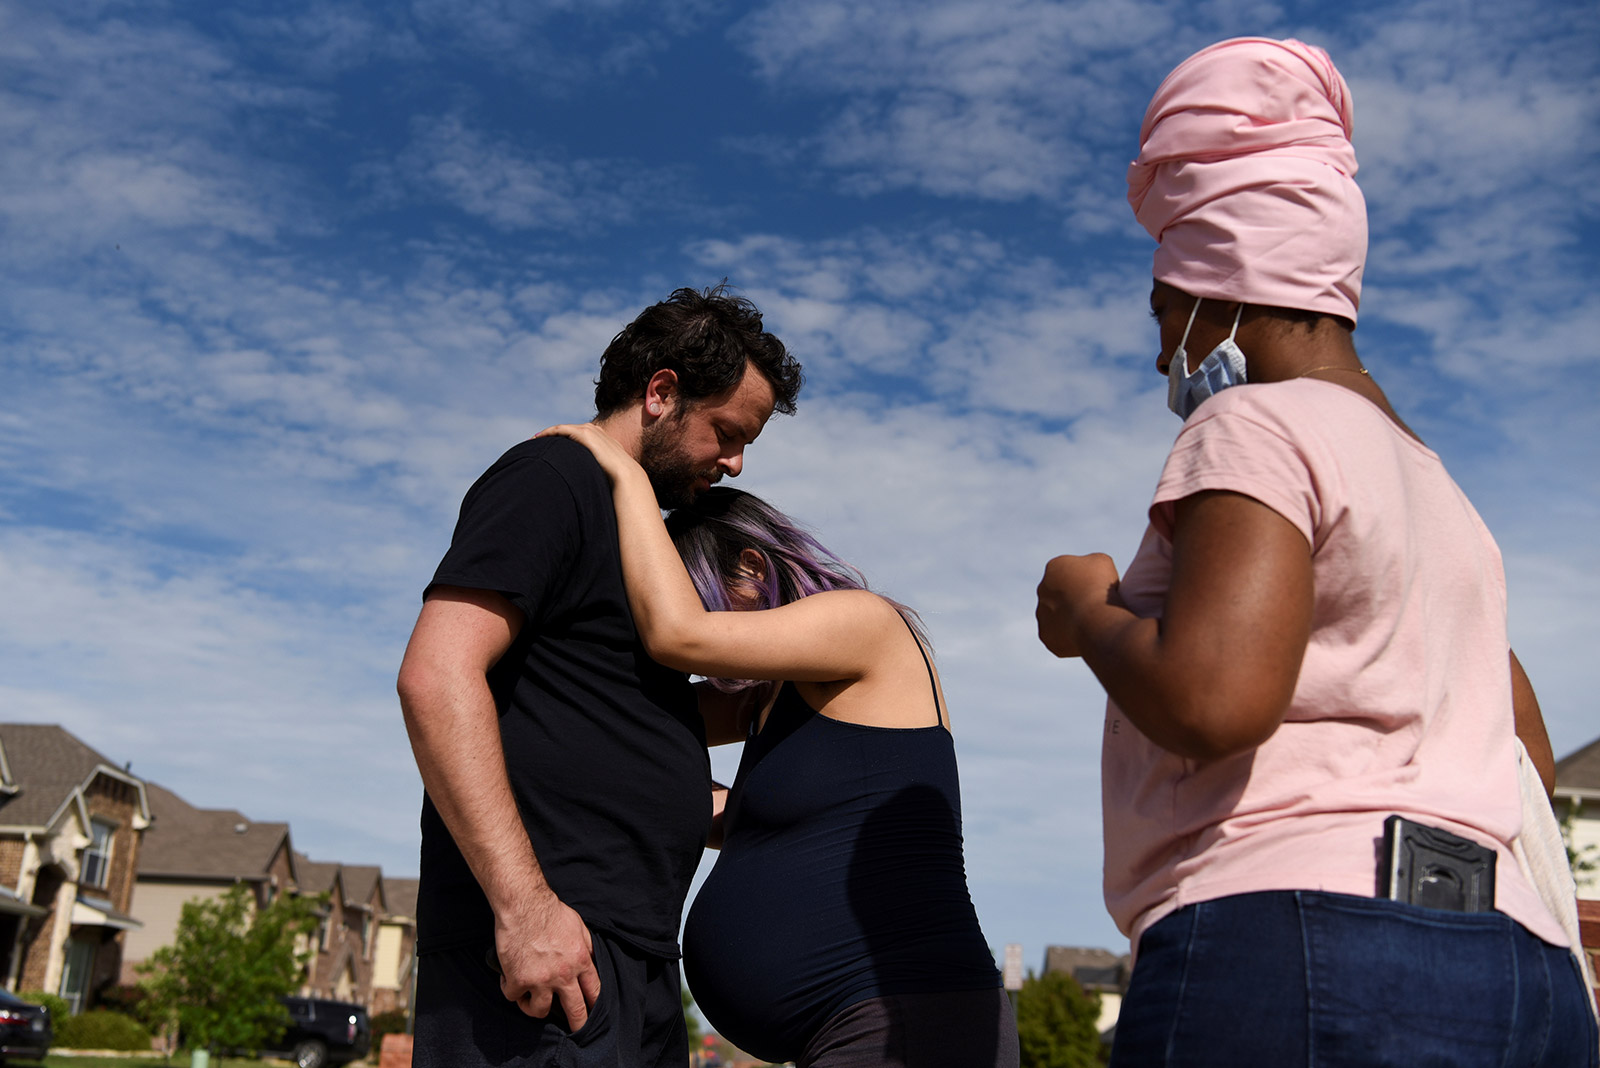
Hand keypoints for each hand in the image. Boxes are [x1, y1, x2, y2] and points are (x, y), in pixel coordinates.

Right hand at [493, 894, 599, 1027]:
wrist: (525, 904)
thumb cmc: (551, 911)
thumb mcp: (579, 926)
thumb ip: (586, 946)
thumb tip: (592, 960)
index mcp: (581, 961)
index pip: (594, 992)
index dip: (595, 1006)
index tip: (592, 1014)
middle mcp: (563, 975)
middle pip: (575, 1011)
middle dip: (577, 1024)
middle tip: (574, 1031)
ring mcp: (540, 980)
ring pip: (540, 1011)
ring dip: (534, 1007)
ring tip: (529, 999)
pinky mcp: (518, 979)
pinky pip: (513, 996)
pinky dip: (510, 990)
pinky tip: (509, 980)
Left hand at [535, 423, 642, 484]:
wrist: (626, 475)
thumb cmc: (617, 480)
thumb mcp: (606, 471)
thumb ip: (597, 471)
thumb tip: (589, 483)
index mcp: (602, 439)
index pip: (578, 434)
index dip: (564, 438)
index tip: (552, 446)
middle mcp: (596, 431)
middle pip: (569, 430)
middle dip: (554, 434)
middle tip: (537, 441)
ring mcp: (591, 431)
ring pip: (563, 428)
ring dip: (549, 432)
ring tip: (535, 438)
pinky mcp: (585, 434)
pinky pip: (562, 430)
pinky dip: (550, 432)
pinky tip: (539, 437)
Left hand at [1036, 553, 1121, 658]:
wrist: (1094, 618)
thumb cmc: (1100, 587)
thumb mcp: (1102, 561)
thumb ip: (1092, 562)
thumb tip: (1089, 570)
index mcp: (1054, 568)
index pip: (1069, 572)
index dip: (1086, 579)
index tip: (1099, 587)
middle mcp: (1042, 590)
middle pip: (1060, 594)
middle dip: (1074, 599)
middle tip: (1094, 606)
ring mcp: (1041, 614)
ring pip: (1057, 616)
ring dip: (1070, 618)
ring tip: (1091, 622)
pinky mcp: (1046, 636)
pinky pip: (1058, 636)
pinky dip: (1070, 637)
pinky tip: (1085, 636)